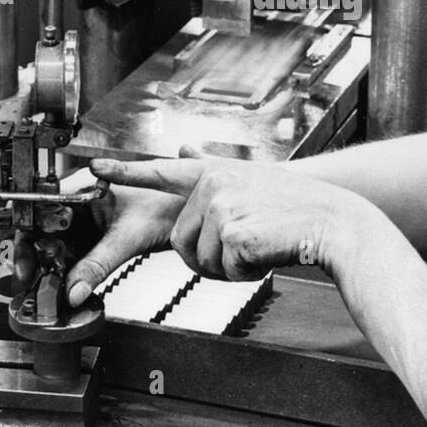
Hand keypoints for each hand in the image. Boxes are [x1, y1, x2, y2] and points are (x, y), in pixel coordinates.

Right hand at [11, 178, 183, 309]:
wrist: (187, 213)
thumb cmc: (166, 206)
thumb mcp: (127, 238)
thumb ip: (98, 264)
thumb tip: (73, 290)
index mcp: (82, 186)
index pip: (41, 207)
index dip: (28, 232)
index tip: (25, 257)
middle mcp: (78, 201)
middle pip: (41, 227)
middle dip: (32, 253)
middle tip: (29, 277)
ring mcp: (84, 219)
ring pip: (53, 242)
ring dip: (45, 263)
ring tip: (41, 283)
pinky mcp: (92, 236)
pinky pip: (69, 253)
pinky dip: (61, 268)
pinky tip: (58, 282)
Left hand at [88, 152, 385, 282]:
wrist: (332, 222)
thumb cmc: (295, 208)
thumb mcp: (251, 178)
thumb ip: (212, 171)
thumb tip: (182, 153)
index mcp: (215, 172)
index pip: (162, 171)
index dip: (126, 172)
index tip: (94, 168)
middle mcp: (214, 185)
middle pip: (182, 240)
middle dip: (208, 256)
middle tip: (243, 248)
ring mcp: (223, 208)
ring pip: (199, 259)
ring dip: (226, 267)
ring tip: (258, 247)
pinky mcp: (233, 234)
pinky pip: (222, 271)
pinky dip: (243, 274)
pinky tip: (266, 254)